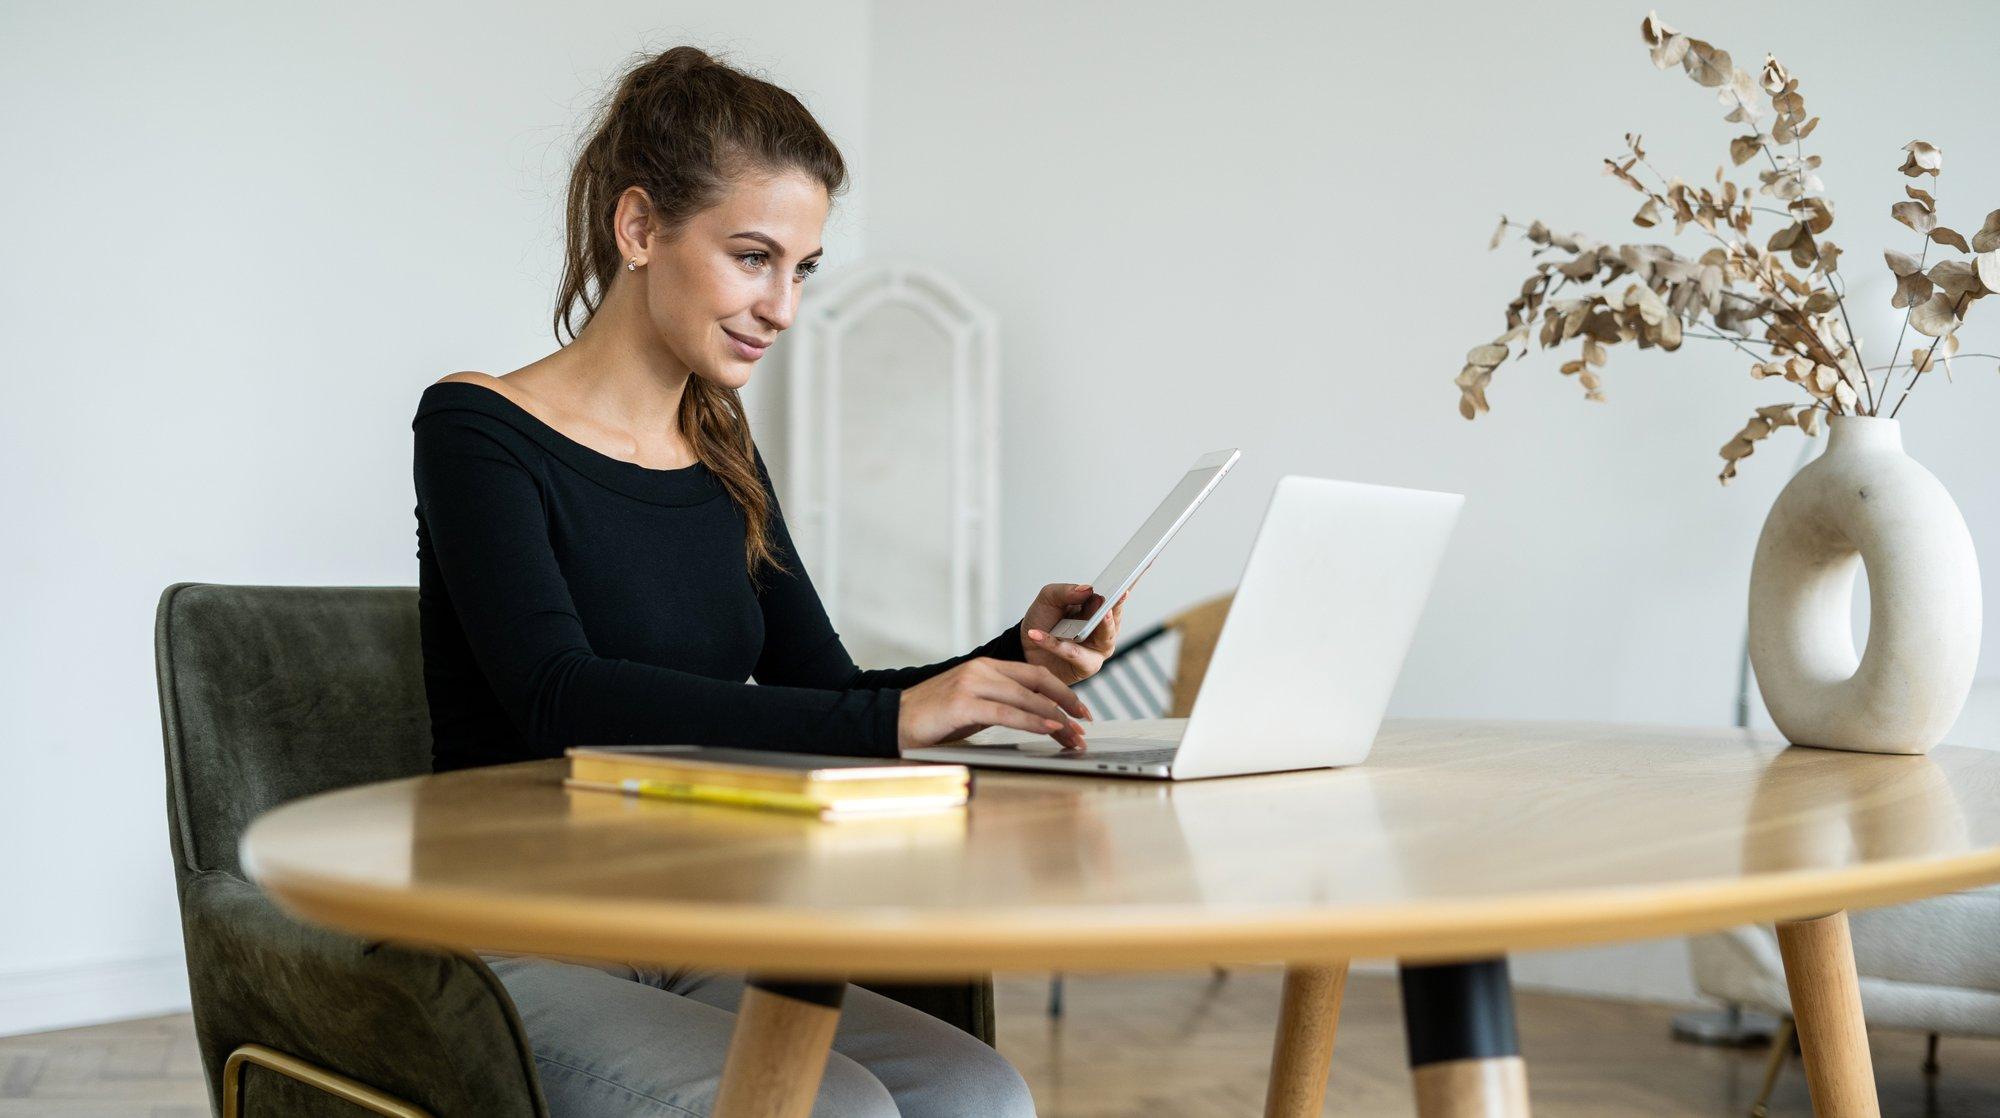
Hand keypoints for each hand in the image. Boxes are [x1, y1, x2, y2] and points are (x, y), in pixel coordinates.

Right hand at [897, 657, 1092, 751]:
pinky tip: (1050, 729)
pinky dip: (1033, 721)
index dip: (1062, 691)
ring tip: (1074, 733)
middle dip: (1067, 703)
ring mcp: (971, 683)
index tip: (1081, 710)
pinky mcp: (962, 703)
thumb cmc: (933, 718)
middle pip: (1037, 682)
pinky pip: (1007, 712)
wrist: (893, 720)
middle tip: (1087, 722)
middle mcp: (981, 670)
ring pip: (1026, 697)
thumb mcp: (974, 707)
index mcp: (986, 667)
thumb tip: (1036, 718)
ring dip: (1056, 717)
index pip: (1035, 674)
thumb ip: (1001, 705)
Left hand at [1019, 582, 1129, 686]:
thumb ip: (1066, 591)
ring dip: (1098, 629)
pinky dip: (1054, 644)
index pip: (1115, 599)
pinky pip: (1073, 654)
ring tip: (1087, 621)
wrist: (1025, 647)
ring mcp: (1098, 649)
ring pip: (1103, 638)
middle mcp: (1104, 629)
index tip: (1125, 585)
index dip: (1121, 593)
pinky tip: (1036, 634)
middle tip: (1107, 602)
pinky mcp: (1086, 666)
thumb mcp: (1049, 598)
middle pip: (1113, 619)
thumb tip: (1087, 589)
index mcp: (1098, 609)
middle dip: (1112, 610)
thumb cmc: (1043, 620)